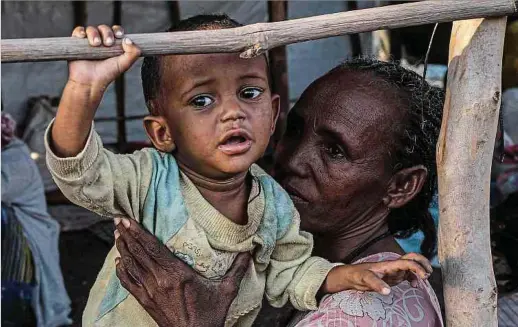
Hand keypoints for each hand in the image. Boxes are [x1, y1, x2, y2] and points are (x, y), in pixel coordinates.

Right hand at [68, 25, 140, 90]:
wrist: (90, 82)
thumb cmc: (106, 74)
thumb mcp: (124, 64)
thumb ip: (133, 53)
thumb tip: (128, 39)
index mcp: (112, 45)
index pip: (116, 31)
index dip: (118, 30)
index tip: (119, 36)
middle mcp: (101, 42)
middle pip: (104, 28)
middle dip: (107, 33)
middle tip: (108, 43)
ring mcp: (88, 42)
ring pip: (91, 29)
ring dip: (94, 33)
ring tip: (96, 44)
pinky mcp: (76, 44)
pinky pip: (78, 32)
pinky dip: (80, 32)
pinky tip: (83, 37)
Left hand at [113, 218, 250, 326]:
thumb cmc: (210, 315)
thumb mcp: (227, 291)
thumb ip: (237, 270)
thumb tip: (249, 251)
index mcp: (177, 274)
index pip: (153, 248)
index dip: (139, 233)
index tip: (129, 219)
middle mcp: (160, 280)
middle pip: (139, 253)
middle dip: (127, 235)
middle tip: (118, 219)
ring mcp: (150, 292)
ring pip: (132, 265)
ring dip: (123, 248)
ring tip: (117, 234)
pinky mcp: (146, 302)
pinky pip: (129, 284)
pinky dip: (122, 271)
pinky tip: (118, 262)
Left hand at [323, 253, 432, 294]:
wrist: (351, 276)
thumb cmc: (357, 274)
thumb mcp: (364, 279)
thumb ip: (376, 284)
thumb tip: (387, 291)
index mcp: (389, 264)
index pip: (407, 262)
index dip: (417, 267)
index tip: (424, 277)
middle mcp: (394, 266)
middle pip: (412, 258)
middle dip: (423, 262)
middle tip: (429, 273)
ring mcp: (394, 271)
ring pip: (412, 266)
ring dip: (420, 271)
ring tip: (424, 281)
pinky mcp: (394, 277)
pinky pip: (408, 275)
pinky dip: (415, 278)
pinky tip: (414, 286)